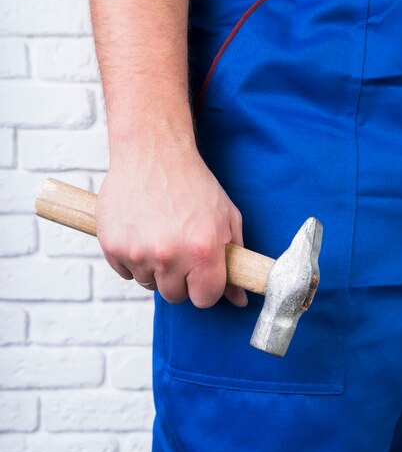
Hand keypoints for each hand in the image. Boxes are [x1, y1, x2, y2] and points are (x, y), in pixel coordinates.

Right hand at [95, 138, 247, 308]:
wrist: (153, 153)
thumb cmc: (193, 184)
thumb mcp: (225, 218)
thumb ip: (234, 260)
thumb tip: (239, 299)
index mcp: (202, 251)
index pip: (204, 299)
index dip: (205, 287)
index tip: (201, 275)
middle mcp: (169, 255)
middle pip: (175, 296)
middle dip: (180, 279)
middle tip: (179, 250)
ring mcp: (137, 252)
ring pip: (148, 283)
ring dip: (155, 268)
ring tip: (159, 235)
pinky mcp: (112, 246)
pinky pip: (124, 271)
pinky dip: (132, 258)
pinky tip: (140, 232)